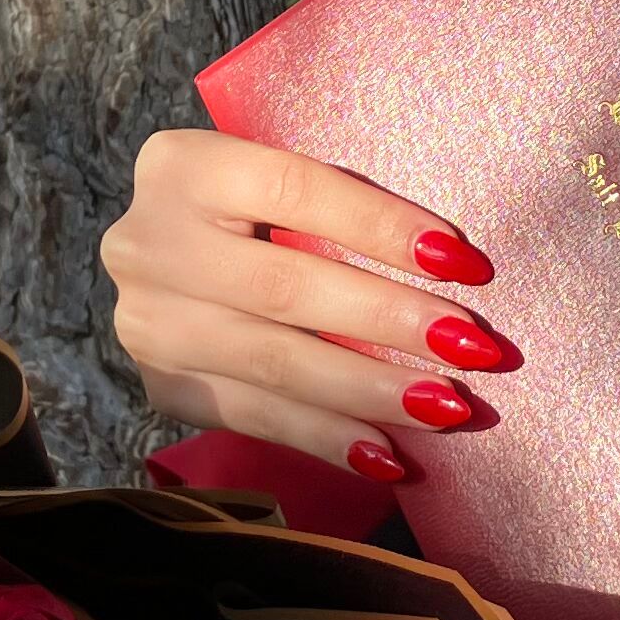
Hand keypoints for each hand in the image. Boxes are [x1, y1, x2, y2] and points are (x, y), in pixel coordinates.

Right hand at [101, 132, 515, 480]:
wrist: (169, 257)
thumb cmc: (256, 210)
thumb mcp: (278, 182)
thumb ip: (340, 208)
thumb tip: (454, 266)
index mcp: (183, 166)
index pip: (295, 190)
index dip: (382, 227)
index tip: (464, 263)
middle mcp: (148, 243)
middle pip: (284, 287)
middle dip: (389, 320)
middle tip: (471, 346)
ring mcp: (148, 321)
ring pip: (271, 362)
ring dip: (369, 390)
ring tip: (446, 407)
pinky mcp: (163, 385)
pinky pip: (255, 417)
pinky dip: (325, 437)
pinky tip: (384, 453)